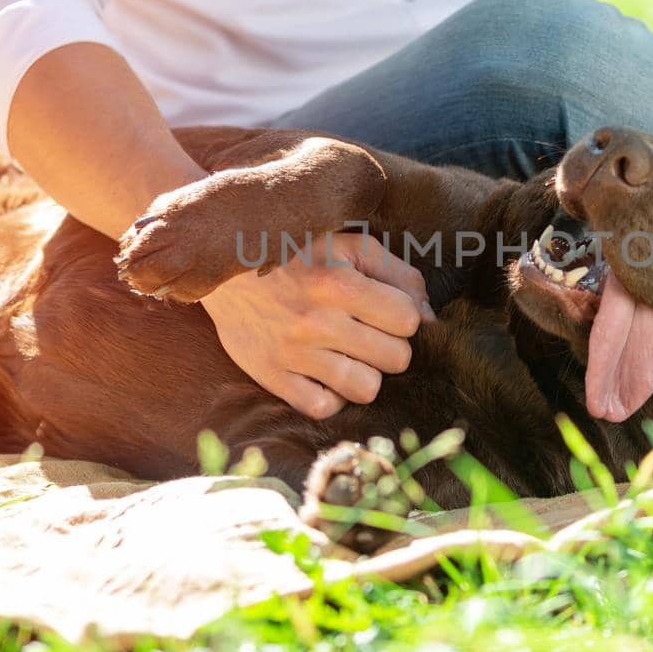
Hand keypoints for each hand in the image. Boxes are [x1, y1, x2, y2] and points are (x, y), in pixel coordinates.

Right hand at [201, 231, 435, 418]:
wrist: (221, 264)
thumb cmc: (296, 250)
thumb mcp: (349, 244)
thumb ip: (398, 274)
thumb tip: (431, 317)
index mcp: (339, 282)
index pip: (409, 320)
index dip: (404, 316)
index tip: (385, 310)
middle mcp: (317, 321)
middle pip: (396, 358)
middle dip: (389, 346)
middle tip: (368, 332)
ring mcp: (292, 352)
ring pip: (366, 389)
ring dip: (365, 373)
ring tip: (348, 354)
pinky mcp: (270, 375)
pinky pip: (322, 407)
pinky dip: (330, 395)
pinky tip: (324, 374)